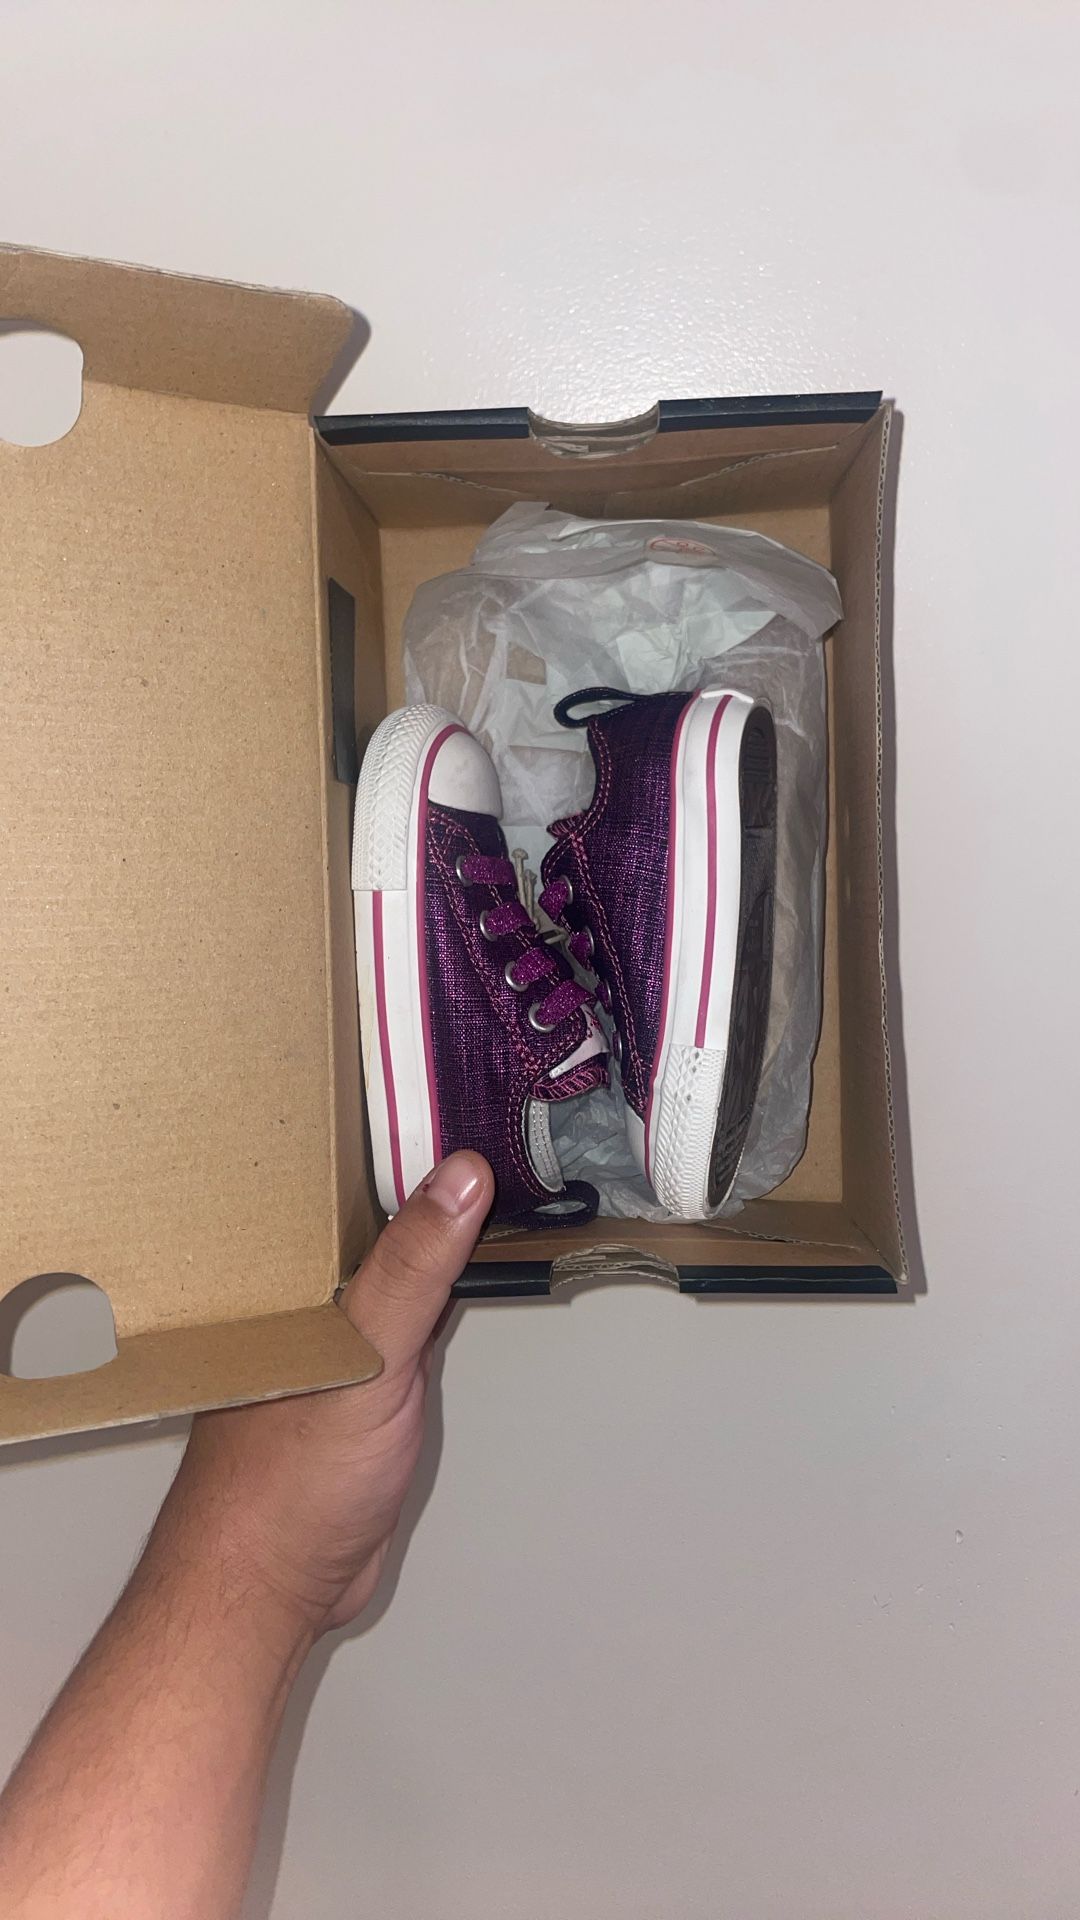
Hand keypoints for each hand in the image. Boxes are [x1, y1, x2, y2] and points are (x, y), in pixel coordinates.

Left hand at [155, 1151, 492, 1645]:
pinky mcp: (373, 1389)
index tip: (462, 1097)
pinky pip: (417, 1325)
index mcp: (288, 1279)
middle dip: (431, 1183)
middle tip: (502, 1123)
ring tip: (505, 1176)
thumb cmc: (290, 1478)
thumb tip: (459, 1176)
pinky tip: (480, 1272)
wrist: (280, 1589)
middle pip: (379, 1223)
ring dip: (447, 1240)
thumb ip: (411, 1268)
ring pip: (403, 1273)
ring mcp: (345, 1345)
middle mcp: (311, 1302)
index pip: (344, 1185)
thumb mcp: (365, 1356)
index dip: (395, 1138)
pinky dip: (448, 1299)